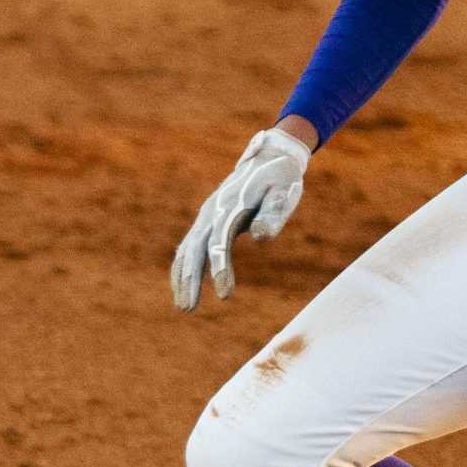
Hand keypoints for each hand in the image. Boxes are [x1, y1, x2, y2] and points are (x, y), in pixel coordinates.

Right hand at [170, 128, 313, 311]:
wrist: (270, 157)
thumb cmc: (281, 178)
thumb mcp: (284, 193)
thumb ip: (273, 214)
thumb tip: (262, 238)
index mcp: (231, 206)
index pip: (220, 243)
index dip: (221, 269)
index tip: (225, 296)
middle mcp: (213, 211)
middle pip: (195, 249)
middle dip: (190, 279)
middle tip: (187, 309)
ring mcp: (207, 215)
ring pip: (188, 249)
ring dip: (182, 277)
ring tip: (183, 306)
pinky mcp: (209, 219)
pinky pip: (190, 246)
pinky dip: (183, 266)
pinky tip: (182, 286)